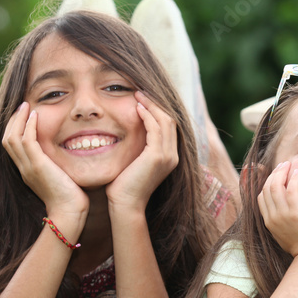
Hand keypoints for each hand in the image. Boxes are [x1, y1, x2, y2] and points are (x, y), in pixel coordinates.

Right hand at [2, 102, 87, 216]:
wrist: (69, 212)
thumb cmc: (71, 198)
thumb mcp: (60, 178)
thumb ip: (57, 166)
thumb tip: (65, 157)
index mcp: (27, 171)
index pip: (12, 146)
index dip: (15, 129)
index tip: (24, 115)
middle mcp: (24, 168)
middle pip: (7, 139)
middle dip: (13, 121)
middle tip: (22, 106)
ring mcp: (28, 167)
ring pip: (12, 138)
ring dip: (18, 119)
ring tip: (26, 106)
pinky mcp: (38, 166)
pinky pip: (27, 141)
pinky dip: (28, 126)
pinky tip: (36, 116)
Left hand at [107, 92, 178, 212]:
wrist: (126, 205)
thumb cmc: (124, 186)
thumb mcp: (135, 162)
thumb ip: (138, 147)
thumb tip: (129, 131)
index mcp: (170, 157)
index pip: (169, 126)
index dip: (158, 110)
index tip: (144, 99)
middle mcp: (173, 155)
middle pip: (170, 120)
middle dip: (156, 103)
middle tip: (141, 92)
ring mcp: (167, 156)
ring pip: (165, 121)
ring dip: (152, 105)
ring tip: (138, 95)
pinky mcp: (158, 156)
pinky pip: (156, 128)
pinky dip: (148, 116)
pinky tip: (137, 108)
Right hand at [257, 161, 297, 257]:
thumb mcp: (287, 233)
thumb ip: (283, 220)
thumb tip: (284, 210)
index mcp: (269, 222)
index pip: (261, 197)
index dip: (267, 182)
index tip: (277, 174)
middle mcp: (272, 217)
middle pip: (266, 189)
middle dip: (274, 174)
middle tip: (283, 165)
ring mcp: (282, 215)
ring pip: (275, 186)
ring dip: (281, 172)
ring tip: (289, 164)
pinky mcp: (295, 213)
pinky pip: (290, 190)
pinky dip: (292, 179)